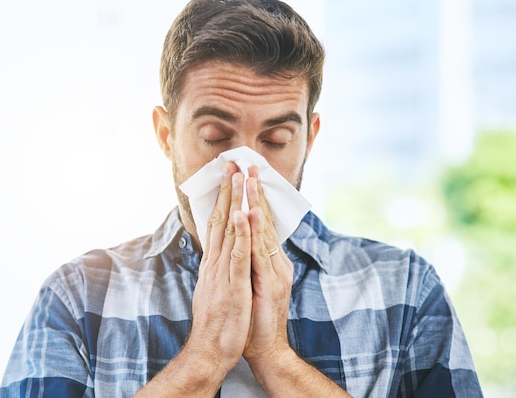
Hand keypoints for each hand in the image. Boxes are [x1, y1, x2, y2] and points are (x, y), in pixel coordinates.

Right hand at [185, 161, 252, 375]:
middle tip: (233, 162)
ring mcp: (223, 272)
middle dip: (228, 190)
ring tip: (239, 176)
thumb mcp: (217, 287)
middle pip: (221, 219)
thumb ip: (218, 266)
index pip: (218, 224)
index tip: (229, 176)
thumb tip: (221, 250)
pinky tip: (241, 214)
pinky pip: (237, 255)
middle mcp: (215, 262)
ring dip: (234, 202)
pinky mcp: (232, 286)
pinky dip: (239, 233)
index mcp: (214, 263)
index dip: (224, 198)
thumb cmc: (219, 320)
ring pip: (229, 230)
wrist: (211, 349)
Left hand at [243, 166, 293, 365]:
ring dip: (254, 202)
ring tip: (249, 178)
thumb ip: (249, 264)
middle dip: (254, 191)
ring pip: (262, 231)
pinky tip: (248, 213)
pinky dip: (253, 231)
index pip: (258, 223)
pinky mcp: (269, 283)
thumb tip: (241, 245)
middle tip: (248, 164)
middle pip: (262, 221)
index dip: (251, 198)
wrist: (266, 351)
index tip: (243, 175)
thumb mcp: (250, 285)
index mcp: (267, 261)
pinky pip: (258, 253)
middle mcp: (274, 261)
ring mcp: (273, 271)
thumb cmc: (254, 319)